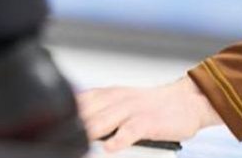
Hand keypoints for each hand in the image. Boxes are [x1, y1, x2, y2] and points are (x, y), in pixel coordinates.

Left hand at [77, 76, 222, 152]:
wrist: (186, 101)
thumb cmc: (152, 105)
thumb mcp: (121, 101)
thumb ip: (99, 109)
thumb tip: (76, 122)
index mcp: (108, 94)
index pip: (80, 102)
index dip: (65, 114)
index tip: (54, 127)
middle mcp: (117, 99)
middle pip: (87, 112)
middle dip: (73, 126)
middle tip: (63, 139)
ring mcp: (132, 110)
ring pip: (104, 120)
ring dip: (90, 132)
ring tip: (80, 145)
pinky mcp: (148, 122)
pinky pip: (130, 131)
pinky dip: (119, 139)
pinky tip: (111, 148)